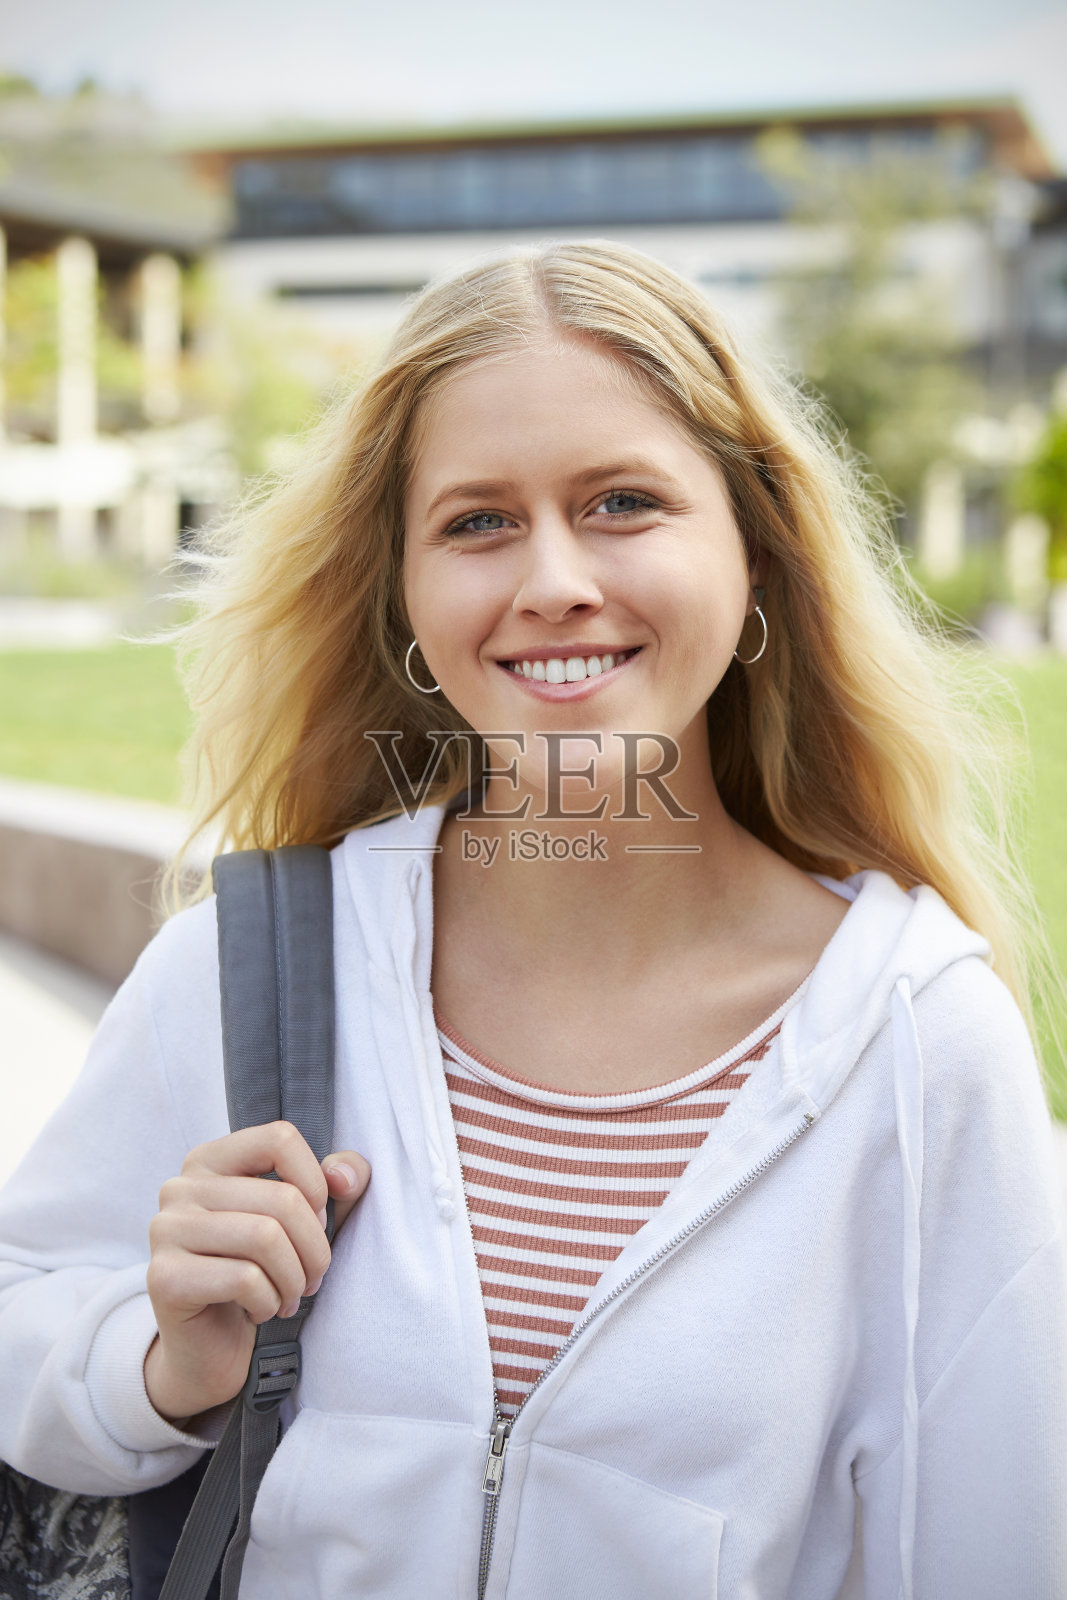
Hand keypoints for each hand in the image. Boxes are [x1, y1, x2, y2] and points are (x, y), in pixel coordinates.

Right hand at [144, 1122, 369, 1426]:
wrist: (211, 1347)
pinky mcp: (164, 1278)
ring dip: (294, 1279)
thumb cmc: (263, 1272)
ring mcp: (166, 1230)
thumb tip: (344, 1176)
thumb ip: (340, 1184)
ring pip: (265, 1238)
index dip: (315, 1183)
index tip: (317, 1223)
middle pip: (282, 1199)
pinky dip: (269, 1302)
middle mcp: (180, 1187)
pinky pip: (244, 1279)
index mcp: (211, 1160)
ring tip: (290, 1296)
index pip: (279, 1138)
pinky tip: (262, 1311)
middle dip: (314, 1249)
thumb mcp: (309, 1221)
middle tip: (313, 1278)